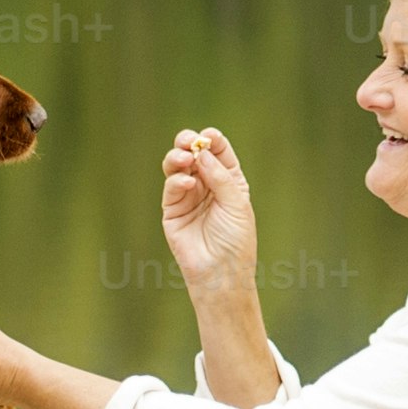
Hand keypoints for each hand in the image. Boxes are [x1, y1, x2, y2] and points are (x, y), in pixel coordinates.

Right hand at [160, 128, 256, 296]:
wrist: (221, 272)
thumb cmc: (235, 240)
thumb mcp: (236, 204)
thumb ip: (220, 176)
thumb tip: (201, 153)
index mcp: (228, 180)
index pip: (219, 152)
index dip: (213, 141)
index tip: (209, 136)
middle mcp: (207, 185)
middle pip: (195, 154)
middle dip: (190, 143)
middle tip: (189, 141)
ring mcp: (188, 196)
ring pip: (177, 167)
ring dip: (178, 157)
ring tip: (185, 158)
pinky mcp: (172, 210)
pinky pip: (171, 187)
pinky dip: (177, 181)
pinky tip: (186, 183)